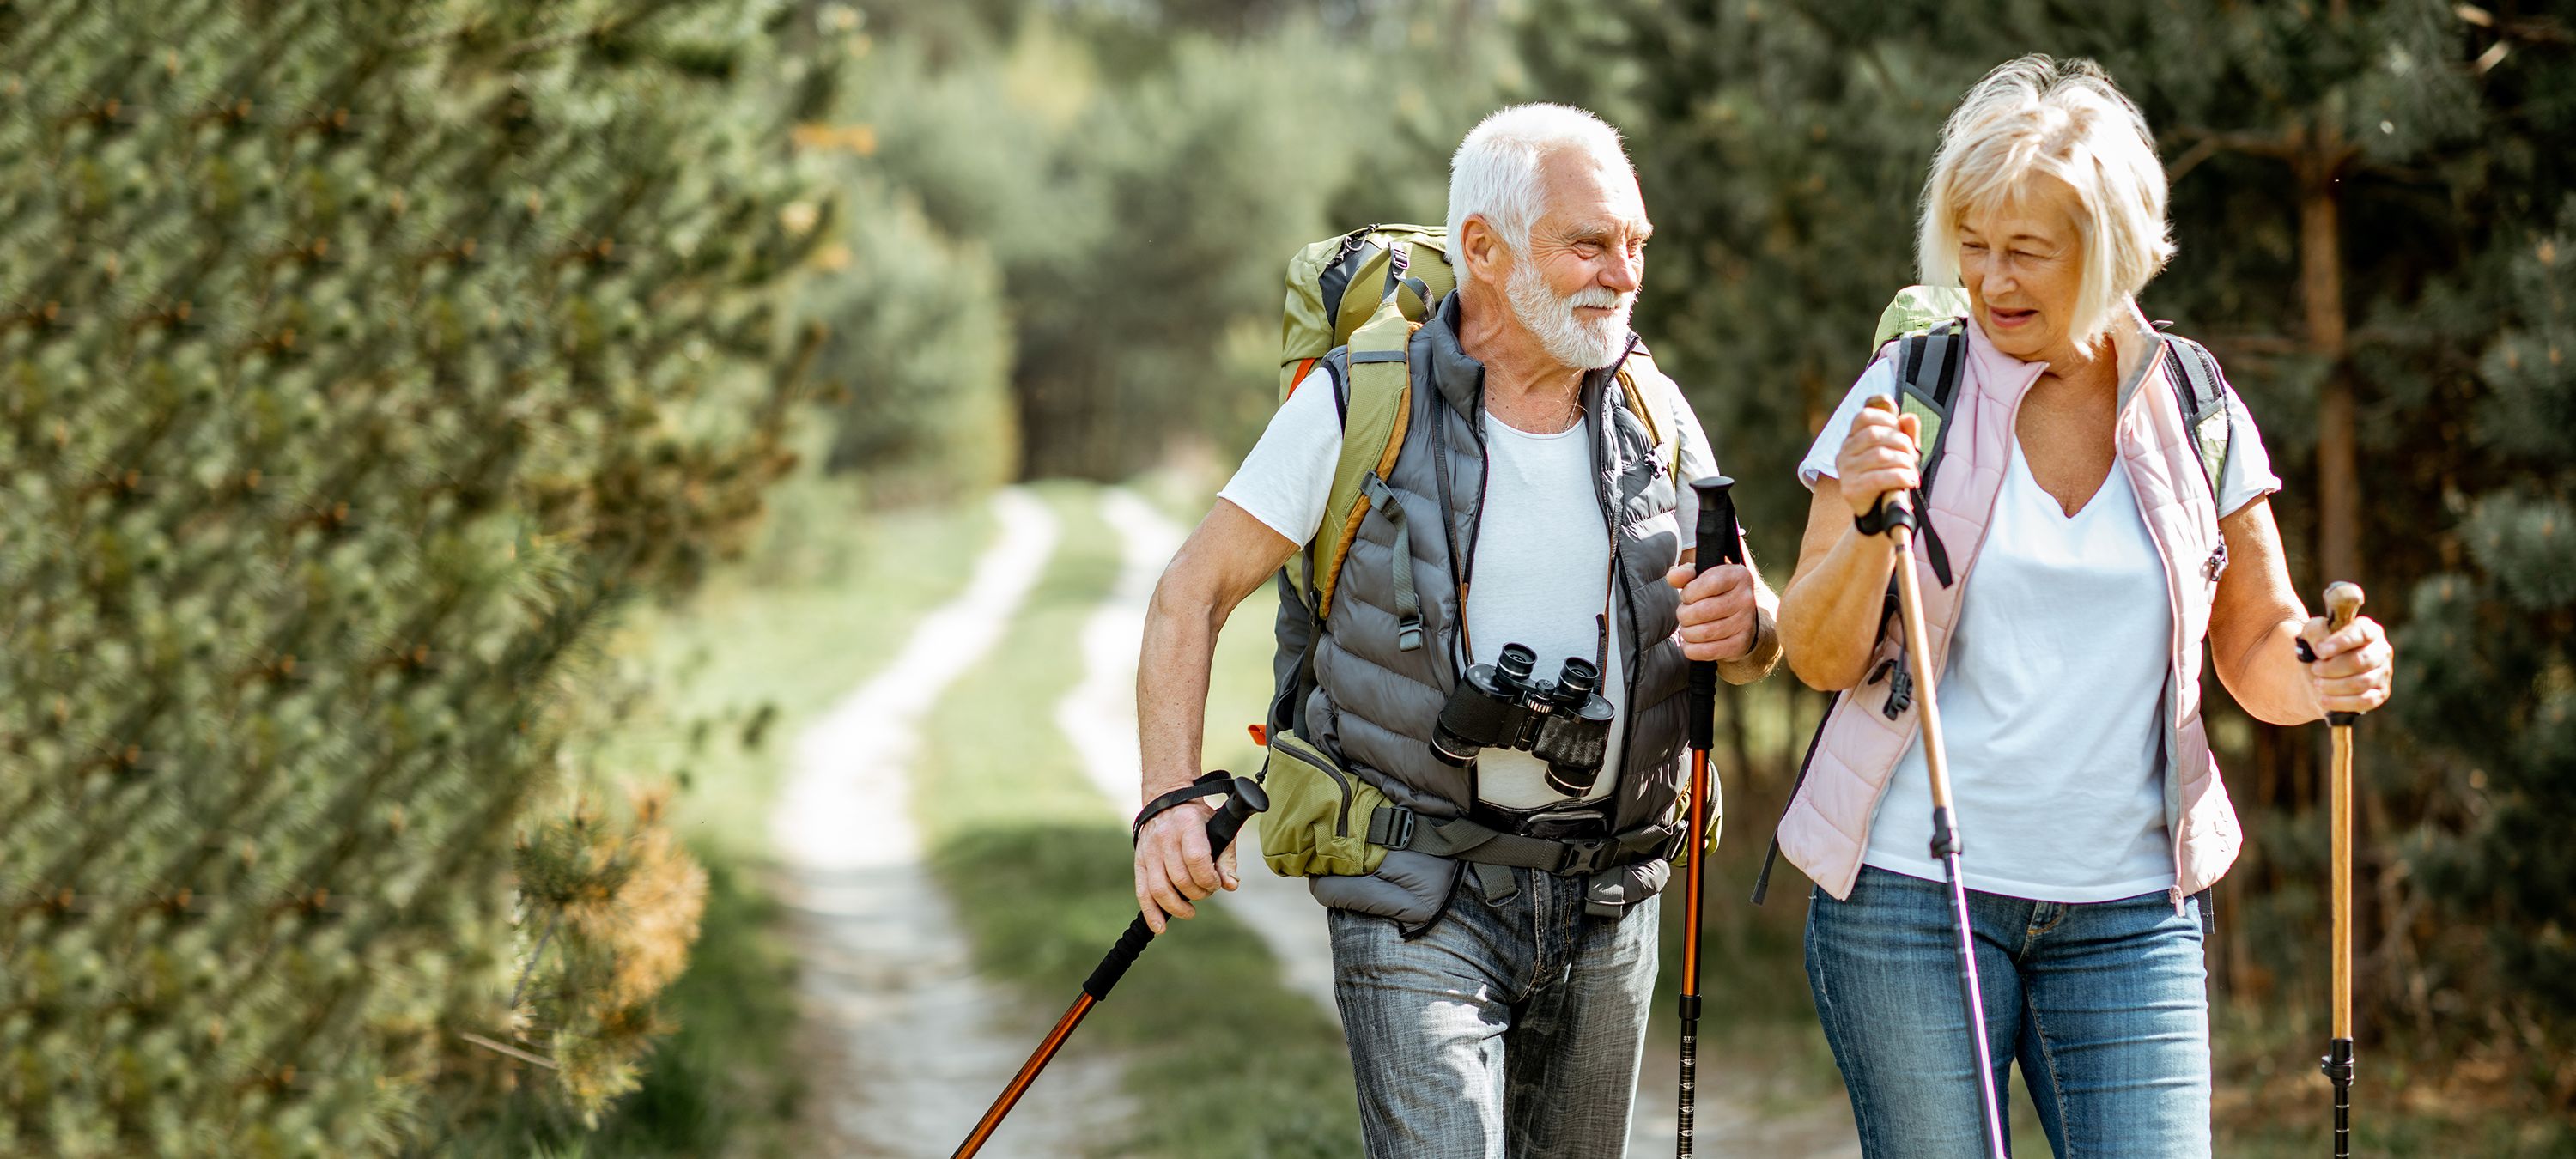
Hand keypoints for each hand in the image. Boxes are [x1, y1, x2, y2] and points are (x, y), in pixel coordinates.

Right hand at [1132, 797, 1236, 933]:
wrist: (1166, 801)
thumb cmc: (1198, 819)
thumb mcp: (1218, 829)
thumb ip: (1226, 858)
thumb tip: (1230, 885)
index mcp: (1187, 825)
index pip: (1196, 859)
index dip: (1208, 878)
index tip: (1215, 883)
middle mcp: (1165, 838)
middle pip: (1179, 878)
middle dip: (1197, 893)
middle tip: (1206, 891)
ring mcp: (1149, 851)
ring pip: (1159, 889)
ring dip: (1177, 907)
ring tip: (1190, 911)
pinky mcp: (1139, 862)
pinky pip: (1142, 892)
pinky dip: (1150, 913)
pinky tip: (1159, 928)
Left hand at [1664, 561, 1758, 661]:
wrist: (1742, 619)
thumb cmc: (1715, 594)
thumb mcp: (1702, 577)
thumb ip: (1685, 573)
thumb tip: (1673, 577)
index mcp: (1738, 576)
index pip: (1708, 583)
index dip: (1689, 592)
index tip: (1687, 596)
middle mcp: (1745, 599)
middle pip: (1702, 611)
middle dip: (1684, 614)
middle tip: (1684, 614)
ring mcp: (1745, 623)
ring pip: (1703, 633)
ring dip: (1687, 632)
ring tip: (1688, 627)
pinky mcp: (1740, 644)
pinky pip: (1708, 651)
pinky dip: (1692, 649)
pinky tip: (1691, 643)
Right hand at [1836, 405, 1919, 520]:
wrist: (1878, 514)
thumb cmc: (1888, 479)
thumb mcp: (1898, 453)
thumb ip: (1905, 434)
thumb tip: (1909, 418)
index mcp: (1852, 440)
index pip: (1864, 416)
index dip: (1886, 417)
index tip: (1900, 428)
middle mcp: (1844, 453)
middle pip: (1875, 434)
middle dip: (1901, 442)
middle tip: (1912, 456)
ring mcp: (1845, 471)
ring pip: (1880, 455)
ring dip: (1904, 462)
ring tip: (1912, 471)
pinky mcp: (1850, 489)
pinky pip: (1880, 477)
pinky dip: (1900, 477)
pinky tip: (1910, 481)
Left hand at [2298, 613, 2392, 718]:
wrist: (2319, 672)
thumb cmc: (2319, 647)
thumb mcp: (2312, 632)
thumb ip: (2316, 632)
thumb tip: (2323, 648)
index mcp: (2368, 630)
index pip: (2361, 633)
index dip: (2341, 643)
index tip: (2321, 652)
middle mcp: (2381, 650)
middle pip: (2360, 661)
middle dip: (2332, 668)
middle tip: (2315, 669)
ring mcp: (2383, 673)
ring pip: (2361, 682)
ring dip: (2334, 685)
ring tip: (2318, 683)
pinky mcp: (2380, 693)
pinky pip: (2364, 701)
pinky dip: (2341, 702)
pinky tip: (2324, 699)